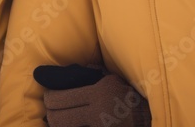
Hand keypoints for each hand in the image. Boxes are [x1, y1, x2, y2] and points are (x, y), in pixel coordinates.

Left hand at [34, 64, 150, 126]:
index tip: (48, 97)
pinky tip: (72, 124)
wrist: (146, 116)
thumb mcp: (110, 79)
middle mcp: (96, 111)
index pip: (61, 98)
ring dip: (59, 124)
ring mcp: (99, 126)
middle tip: (50, 111)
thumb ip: (91, 74)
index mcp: (97, 92)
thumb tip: (68, 72)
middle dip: (51, 115)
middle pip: (58, 118)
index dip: (49, 99)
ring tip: (58, 119)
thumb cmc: (126, 94)